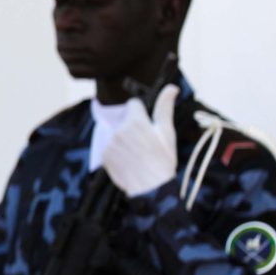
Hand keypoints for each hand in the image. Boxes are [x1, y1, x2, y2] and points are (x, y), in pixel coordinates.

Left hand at [99, 83, 180, 198]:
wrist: (151, 188)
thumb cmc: (163, 159)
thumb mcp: (166, 132)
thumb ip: (165, 107)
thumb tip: (171, 87)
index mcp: (135, 121)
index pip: (133, 104)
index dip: (141, 113)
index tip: (148, 124)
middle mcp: (119, 129)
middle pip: (125, 120)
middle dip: (133, 127)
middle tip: (145, 144)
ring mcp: (109, 142)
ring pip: (117, 133)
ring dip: (125, 139)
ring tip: (138, 155)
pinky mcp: (103, 155)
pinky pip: (110, 147)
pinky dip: (118, 152)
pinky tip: (129, 161)